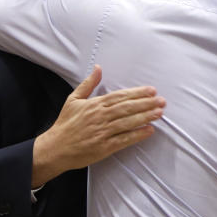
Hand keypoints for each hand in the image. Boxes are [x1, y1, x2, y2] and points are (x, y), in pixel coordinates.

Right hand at [32, 66, 164, 186]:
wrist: (55, 148)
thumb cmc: (65, 124)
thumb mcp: (73, 99)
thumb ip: (88, 84)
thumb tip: (98, 68)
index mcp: (94, 104)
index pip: (119, 96)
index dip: (137, 93)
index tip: (151, 90)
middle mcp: (100, 117)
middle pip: (127, 108)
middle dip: (146, 104)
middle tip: (161, 101)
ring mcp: (102, 132)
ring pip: (127, 122)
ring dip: (145, 117)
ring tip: (159, 113)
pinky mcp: (104, 147)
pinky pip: (124, 139)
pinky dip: (137, 135)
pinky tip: (148, 130)